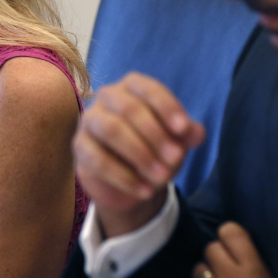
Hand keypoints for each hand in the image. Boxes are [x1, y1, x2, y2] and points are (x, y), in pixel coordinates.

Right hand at [73, 72, 204, 236]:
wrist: (130, 180)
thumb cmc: (154, 148)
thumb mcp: (175, 141)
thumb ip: (186, 134)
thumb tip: (197, 132)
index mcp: (132, 86)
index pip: (148, 89)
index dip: (166, 107)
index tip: (183, 129)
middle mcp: (107, 97)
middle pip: (129, 109)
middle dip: (155, 135)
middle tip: (176, 159)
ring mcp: (89, 120)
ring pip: (111, 130)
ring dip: (140, 155)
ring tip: (163, 178)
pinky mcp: (80, 147)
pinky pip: (98, 159)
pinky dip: (124, 177)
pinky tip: (145, 191)